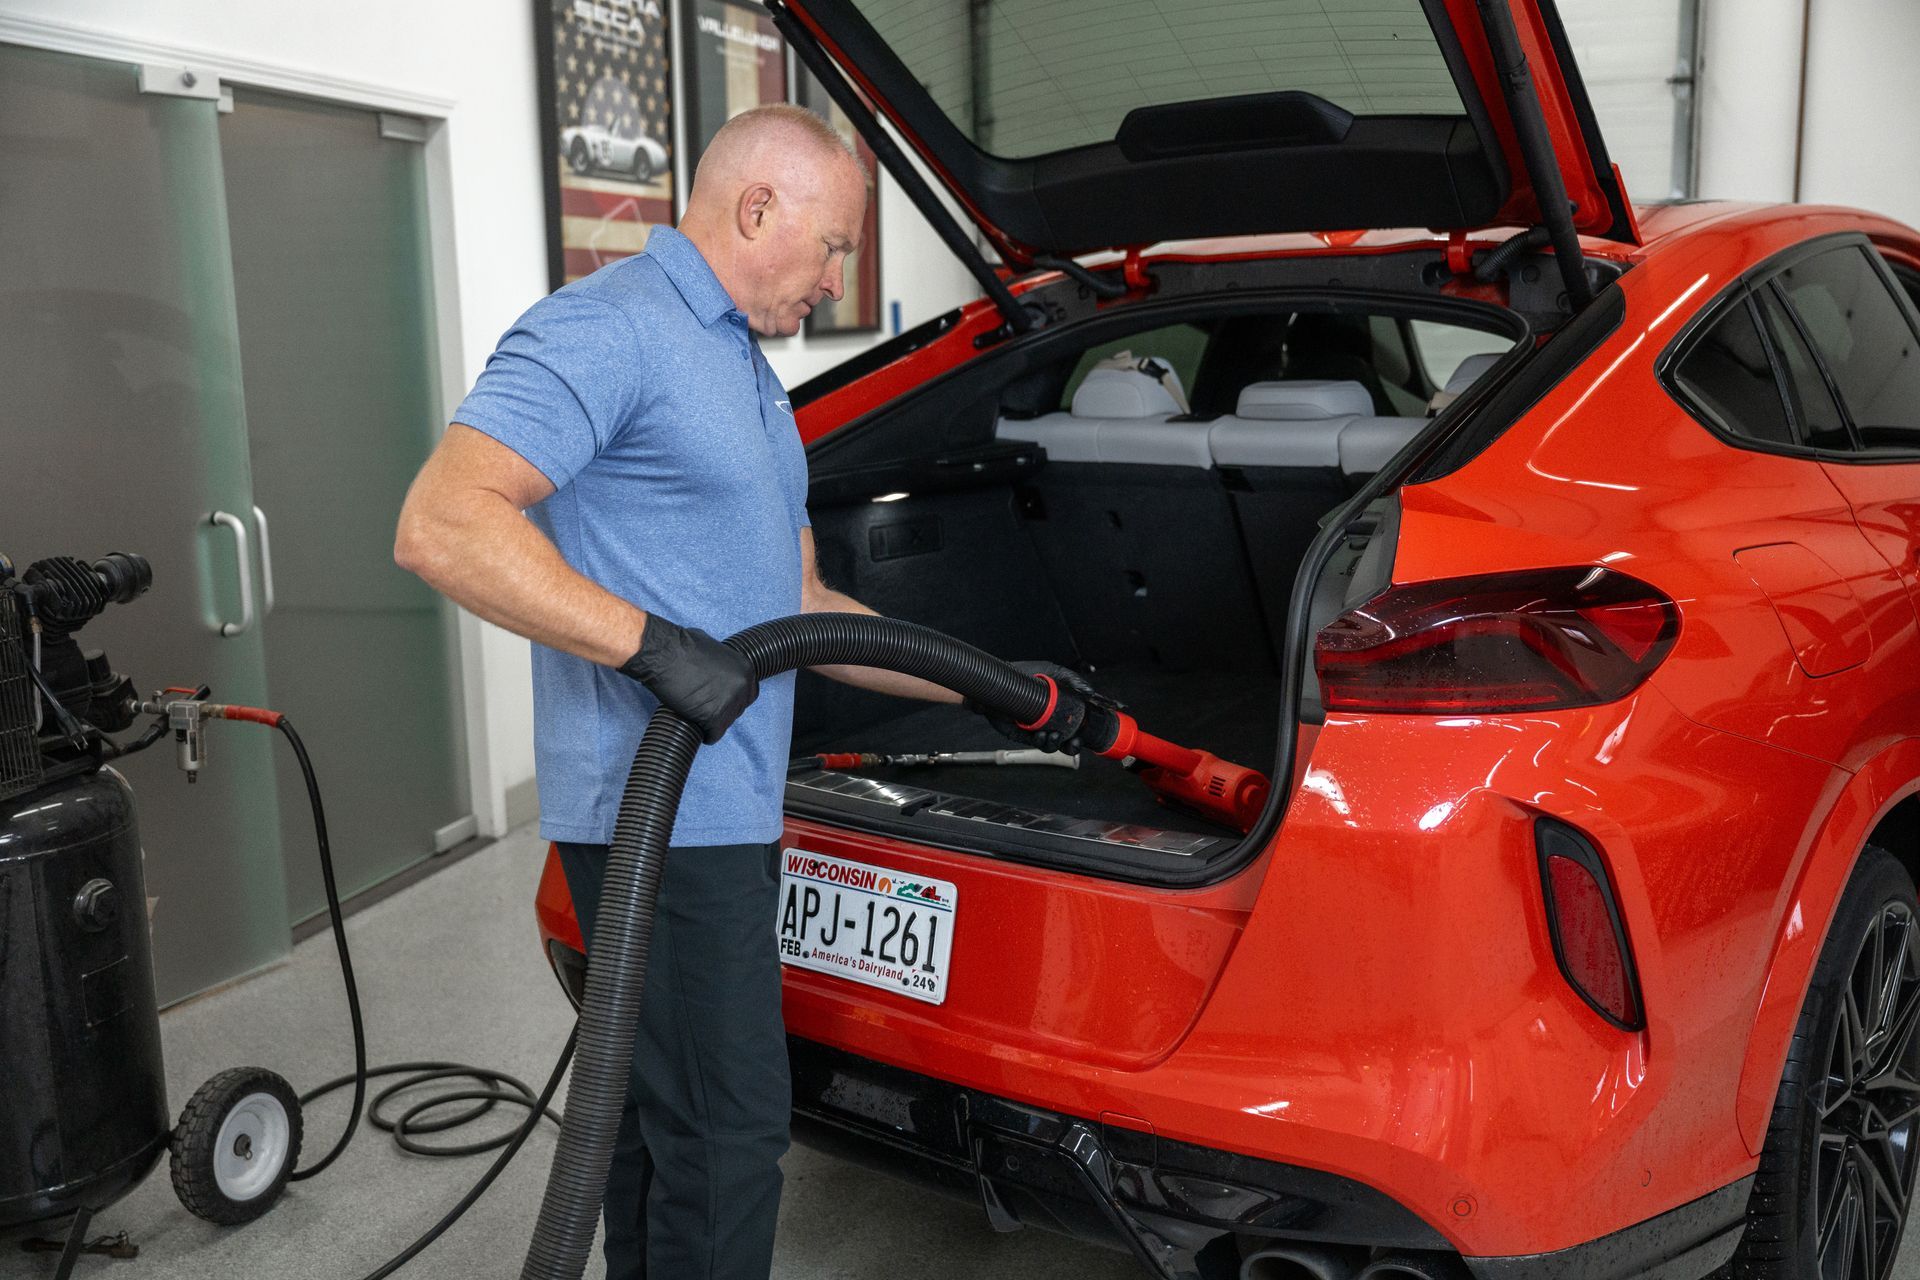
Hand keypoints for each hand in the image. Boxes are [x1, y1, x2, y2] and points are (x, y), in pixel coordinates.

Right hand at [617, 615, 758, 743]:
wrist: (662, 654)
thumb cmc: (680, 646)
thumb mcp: (712, 648)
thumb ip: (723, 664)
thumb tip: (719, 673)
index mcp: (745, 668)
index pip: (748, 693)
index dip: (731, 699)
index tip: (718, 701)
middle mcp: (743, 685)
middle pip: (738, 709)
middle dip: (723, 710)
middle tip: (706, 710)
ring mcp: (730, 701)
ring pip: (726, 723)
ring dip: (713, 723)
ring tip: (698, 718)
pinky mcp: (714, 716)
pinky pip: (714, 734)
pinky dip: (706, 735)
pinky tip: (697, 729)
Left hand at [968, 661, 1120, 753]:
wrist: (1000, 680)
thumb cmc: (1025, 674)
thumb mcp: (1053, 672)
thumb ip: (1073, 680)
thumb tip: (1090, 692)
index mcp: (1061, 708)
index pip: (1079, 724)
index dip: (1088, 731)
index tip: (1091, 732)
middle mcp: (1052, 720)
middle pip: (1068, 741)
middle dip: (1074, 746)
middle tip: (1075, 741)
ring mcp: (1038, 728)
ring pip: (1053, 745)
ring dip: (1057, 744)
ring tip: (1054, 734)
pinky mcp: (1023, 734)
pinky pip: (1037, 744)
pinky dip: (1042, 742)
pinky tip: (1042, 735)